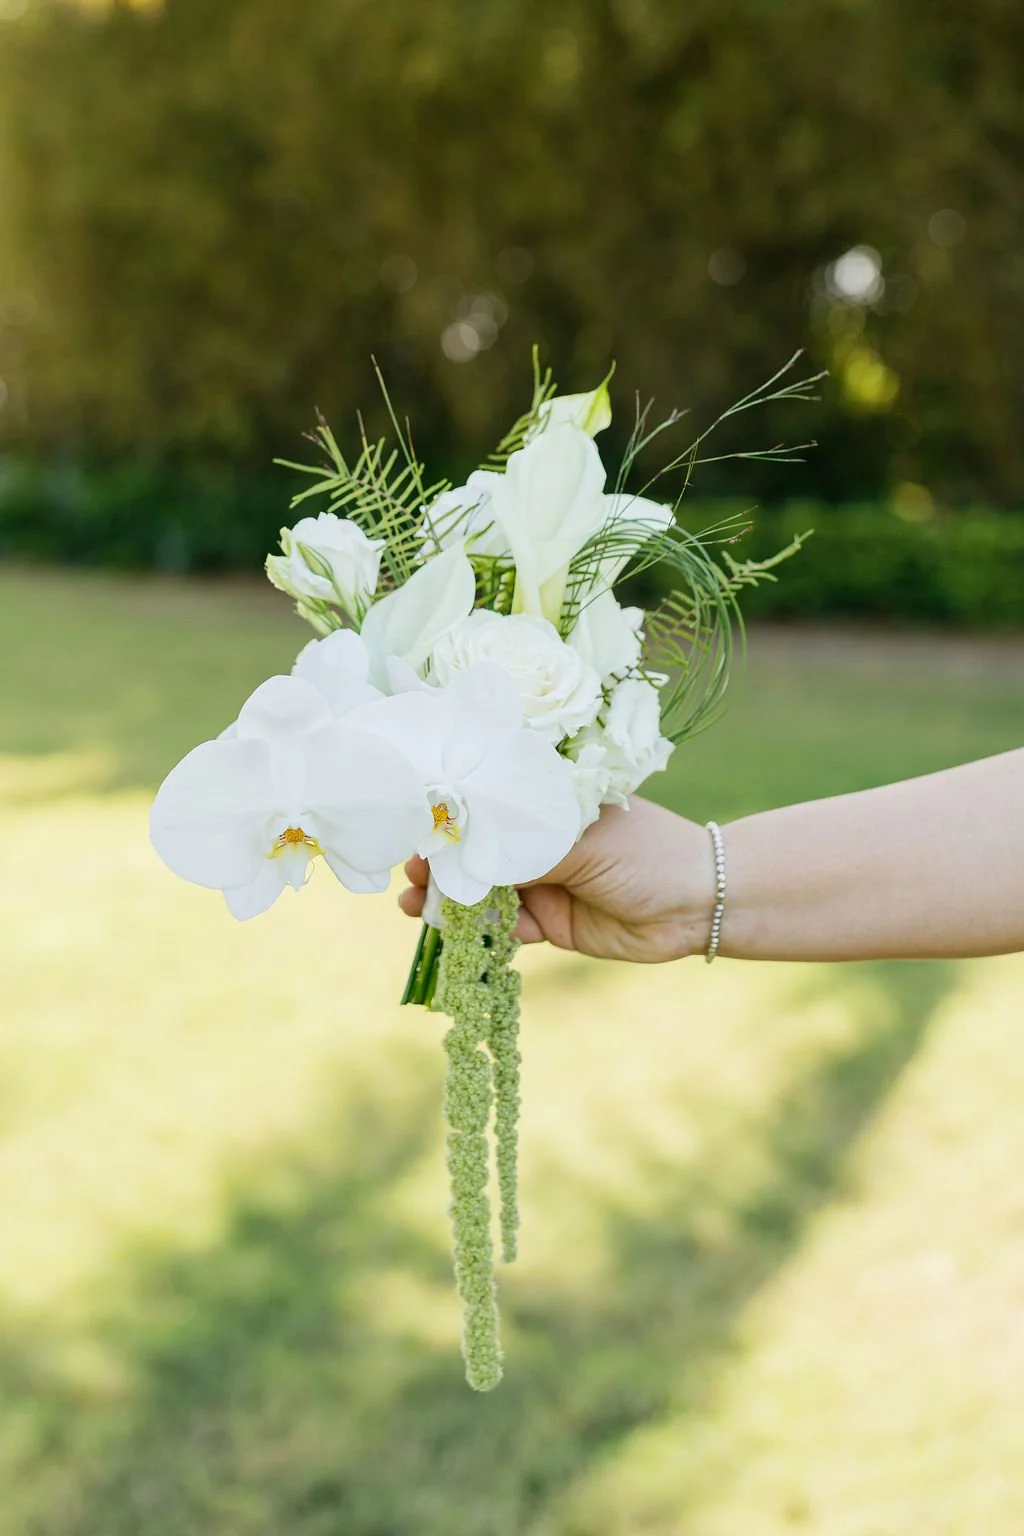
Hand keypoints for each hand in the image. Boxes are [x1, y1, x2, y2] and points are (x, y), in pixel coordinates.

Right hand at [398, 797, 714, 963]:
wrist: (696, 906)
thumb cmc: (644, 852)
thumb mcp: (576, 841)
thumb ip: (520, 848)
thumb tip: (459, 851)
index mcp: (547, 800)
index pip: (486, 800)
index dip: (447, 814)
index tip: (411, 824)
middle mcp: (540, 837)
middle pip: (475, 848)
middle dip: (439, 861)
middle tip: (409, 873)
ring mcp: (543, 880)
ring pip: (482, 890)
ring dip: (448, 899)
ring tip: (415, 905)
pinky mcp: (550, 922)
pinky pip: (502, 927)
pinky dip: (477, 931)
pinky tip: (455, 932)